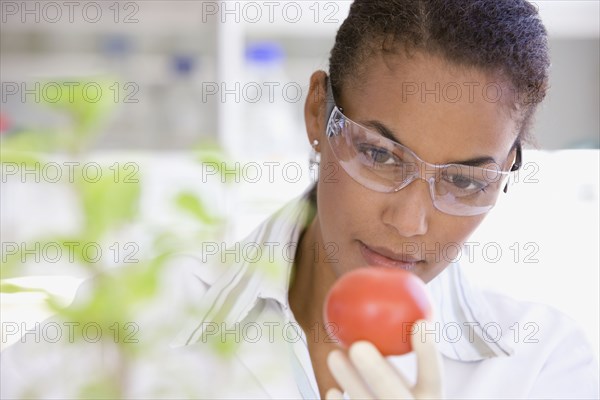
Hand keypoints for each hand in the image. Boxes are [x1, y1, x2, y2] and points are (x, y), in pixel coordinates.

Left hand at [325, 320, 442, 398]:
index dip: (429, 353)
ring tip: (334, 355)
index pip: (433, 377)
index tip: (420, 323)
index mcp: (431, 399)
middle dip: (379, 373)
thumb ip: (406, 346)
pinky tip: (331, 392)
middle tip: (358, 346)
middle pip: (397, 396)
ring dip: (351, 382)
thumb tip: (395, 295)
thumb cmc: (405, 394)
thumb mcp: (415, 380)